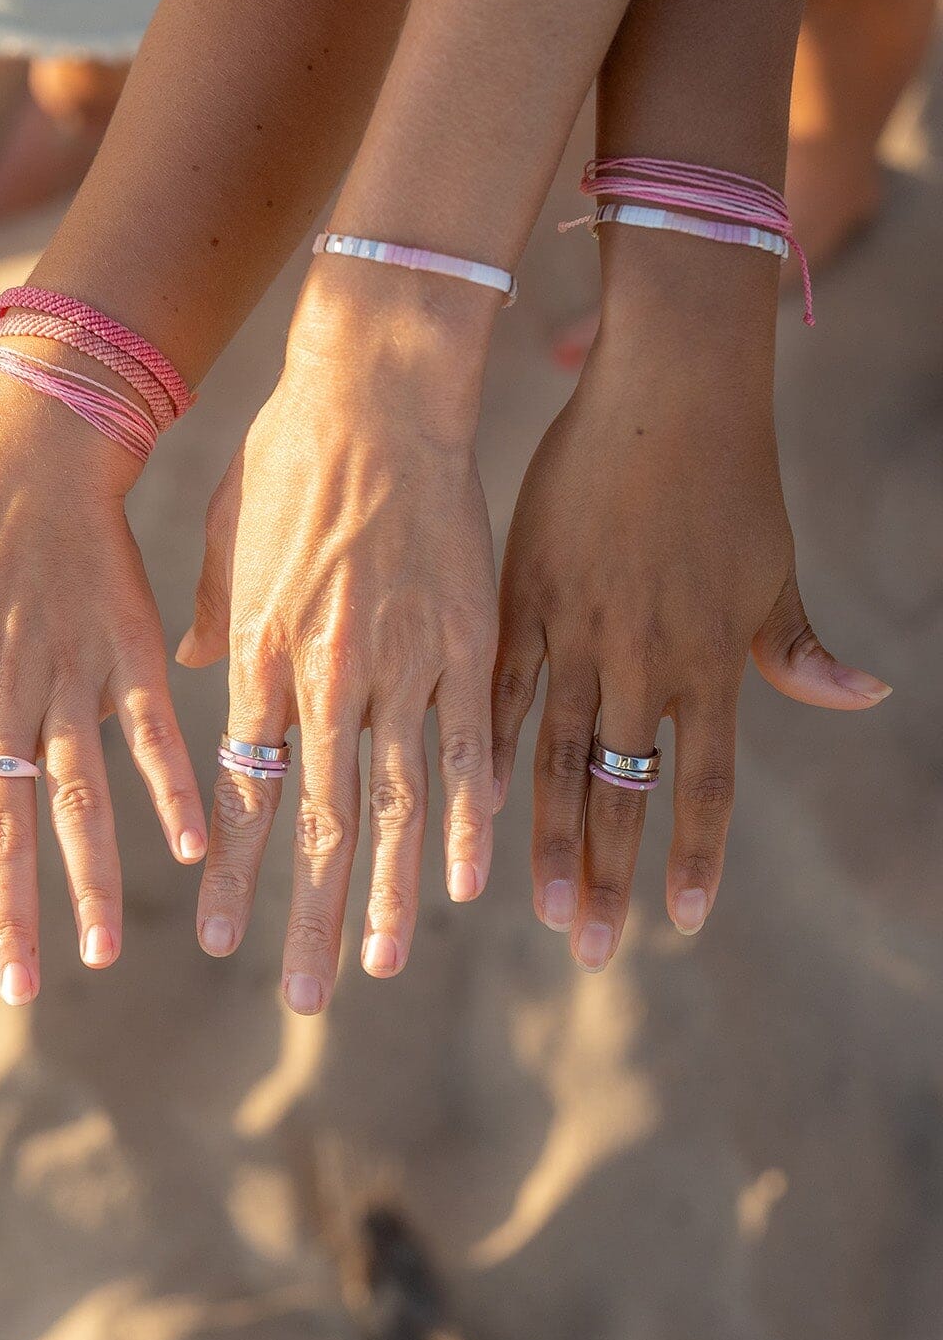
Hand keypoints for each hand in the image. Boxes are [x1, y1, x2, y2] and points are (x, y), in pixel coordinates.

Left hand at [0, 366, 206, 1004]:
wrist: (28, 444)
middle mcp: (1, 702)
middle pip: (4, 827)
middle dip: (10, 917)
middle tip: (19, 990)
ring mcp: (70, 682)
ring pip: (81, 798)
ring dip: (91, 879)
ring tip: (101, 951)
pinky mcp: (128, 654)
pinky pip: (153, 735)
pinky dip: (174, 789)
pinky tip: (196, 847)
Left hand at [179, 281, 499, 1012]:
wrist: (375, 390)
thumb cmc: (288, 456)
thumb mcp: (227, 538)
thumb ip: (210, 621)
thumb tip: (192, 677)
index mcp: (257, 654)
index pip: (239, 791)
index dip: (232, 872)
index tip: (219, 939)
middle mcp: (324, 676)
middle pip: (314, 821)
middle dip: (307, 916)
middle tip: (300, 995)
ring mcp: (401, 663)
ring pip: (394, 804)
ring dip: (390, 894)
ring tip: (382, 966)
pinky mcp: (469, 641)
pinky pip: (470, 748)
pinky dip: (470, 819)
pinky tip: (474, 882)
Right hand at [491, 310, 889, 969]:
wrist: (665, 390)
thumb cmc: (729, 476)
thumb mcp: (770, 566)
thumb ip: (794, 645)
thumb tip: (865, 698)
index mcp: (709, 656)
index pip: (706, 782)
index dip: (693, 855)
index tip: (678, 922)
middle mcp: (644, 656)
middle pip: (626, 789)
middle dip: (610, 874)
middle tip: (591, 950)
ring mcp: (579, 628)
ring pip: (561, 755)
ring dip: (550, 837)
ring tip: (539, 906)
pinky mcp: (524, 595)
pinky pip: (504, 685)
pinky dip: (490, 744)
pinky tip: (474, 800)